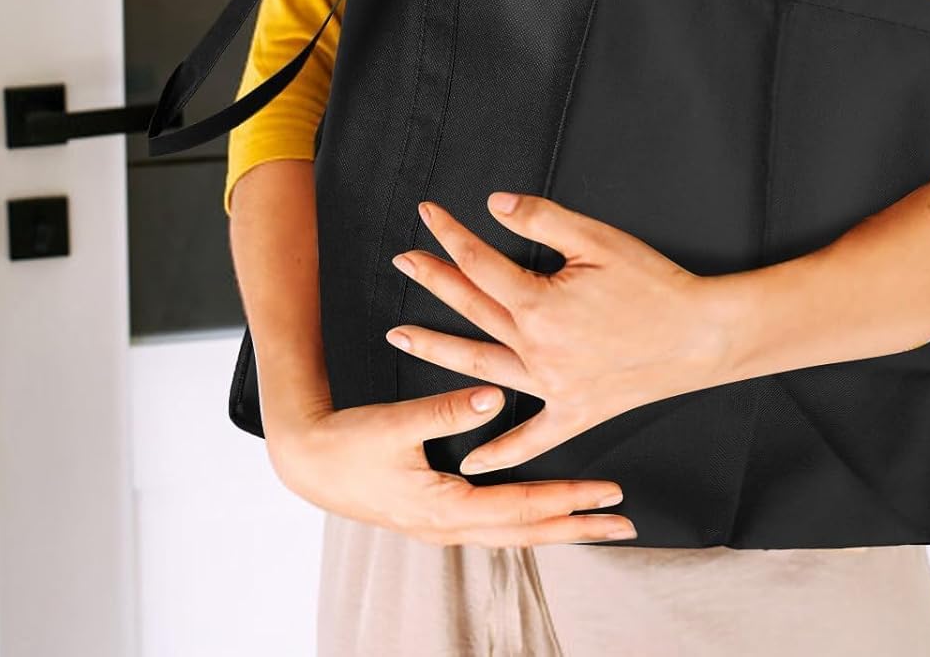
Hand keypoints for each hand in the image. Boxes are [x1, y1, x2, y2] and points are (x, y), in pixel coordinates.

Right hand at [264, 390, 637, 545]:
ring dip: (558, 525)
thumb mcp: (395, 424)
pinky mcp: (439, 514)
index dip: (567, 500)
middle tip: (624, 523)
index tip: (608, 495)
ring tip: (597, 521)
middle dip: (578, 527)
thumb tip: (494, 396)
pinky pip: (496, 522)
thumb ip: (446, 410)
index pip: (521, 509)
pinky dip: (529, 519)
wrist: (306, 462)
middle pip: (527, 532)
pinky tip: (545, 512)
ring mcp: (444, 524)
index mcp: (443, 508)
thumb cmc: (347, 444)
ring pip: (514, 531)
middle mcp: (449, 525)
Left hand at [388, 193, 730, 474]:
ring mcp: (552, 385)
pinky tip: (471, 461)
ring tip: (401, 334)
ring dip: (438, 349)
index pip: (481, 263)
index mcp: (539, 305)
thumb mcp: (598, 239)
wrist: (701, 335)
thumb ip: (541, 219)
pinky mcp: (575, 412)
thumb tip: (495, 204)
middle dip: (434, 280)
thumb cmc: (653, 283)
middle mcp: (536, 349)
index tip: (428, 213)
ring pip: (482, 368)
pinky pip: (531, 437)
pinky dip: (502, 451)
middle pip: (472, 309)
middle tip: (403, 260)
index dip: (452, 234)